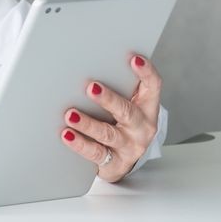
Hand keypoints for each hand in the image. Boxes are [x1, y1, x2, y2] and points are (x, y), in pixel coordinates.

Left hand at [60, 53, 161, 181]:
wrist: (124, 161)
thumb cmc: (121, 123)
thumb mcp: (128, 104)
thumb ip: (118, 87)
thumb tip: (88, 62)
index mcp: (147, 107)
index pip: (153, 86)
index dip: (146, 72)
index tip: (134, 58)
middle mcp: (142, 127)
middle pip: (127, 111)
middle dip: (109, 99)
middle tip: (91, 87)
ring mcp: (129, 146)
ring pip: (108, 134)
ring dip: (88, 123)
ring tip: (70, 114)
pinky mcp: (115, 163)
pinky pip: (96, 152)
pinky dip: (80, 143)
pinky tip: (67, 134)